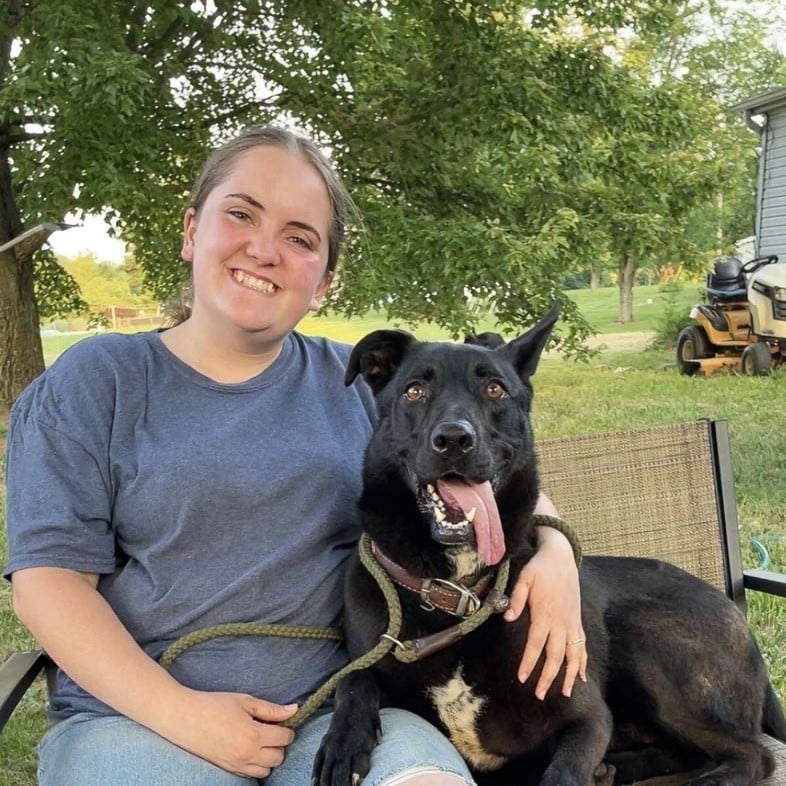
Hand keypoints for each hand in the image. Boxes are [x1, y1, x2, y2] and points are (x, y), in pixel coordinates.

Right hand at [166, 689, 297, 777]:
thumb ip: (271, 709)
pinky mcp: (228, 770)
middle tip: (271, 729)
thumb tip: (294, 710)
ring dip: (268, 756)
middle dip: (279, 743)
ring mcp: (236, 765)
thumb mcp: (245, 701)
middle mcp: (247, 754)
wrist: (184, 717)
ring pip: (267, 770)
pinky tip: (249, 748)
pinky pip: (251, 775)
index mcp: (253, 734)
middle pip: (278, 757)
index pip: (284, 738)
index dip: (287, 728)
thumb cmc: (214, 705)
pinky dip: (256, 765)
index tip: (282, 721)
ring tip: (260, 739)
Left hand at [504, 525, 586, 699]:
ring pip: (573, 655)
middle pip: (555, 656)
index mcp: (545, 613)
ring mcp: (572, 623)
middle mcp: (561, 622)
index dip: (529, 662)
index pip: (536, 644)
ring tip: (564, 693)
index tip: (522, 678)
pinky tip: (582, 678)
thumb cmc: (540, 568)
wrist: (561, 557)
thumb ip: (516, 598)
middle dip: (548, 677)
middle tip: (540, 695)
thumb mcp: (525, 577)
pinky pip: (583, 646)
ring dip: (568, 675)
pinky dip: (583, 663)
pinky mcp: (577, 621)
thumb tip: (507, 617)